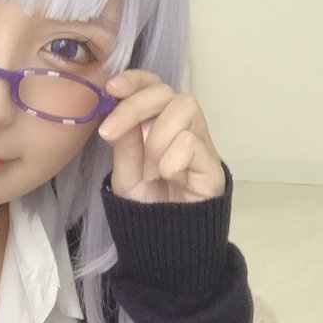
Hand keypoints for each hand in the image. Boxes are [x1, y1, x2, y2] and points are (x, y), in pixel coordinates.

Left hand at [97, 70, 225, 203]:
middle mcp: (184, 127)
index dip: (136, 80)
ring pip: (184, 107)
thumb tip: (116, 106)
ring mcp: (201, 143)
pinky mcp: (213, 164)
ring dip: (156, 138)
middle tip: (109, 134)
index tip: (112, 88)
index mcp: (160, 124)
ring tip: (151, 170)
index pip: (155, 86)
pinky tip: (171, 179)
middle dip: (134, 107)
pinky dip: (170, 161)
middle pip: (167, 91)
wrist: (165, 243)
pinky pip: (190, 142)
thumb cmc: (147, 206)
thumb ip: (124, 143)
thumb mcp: (125, 173)